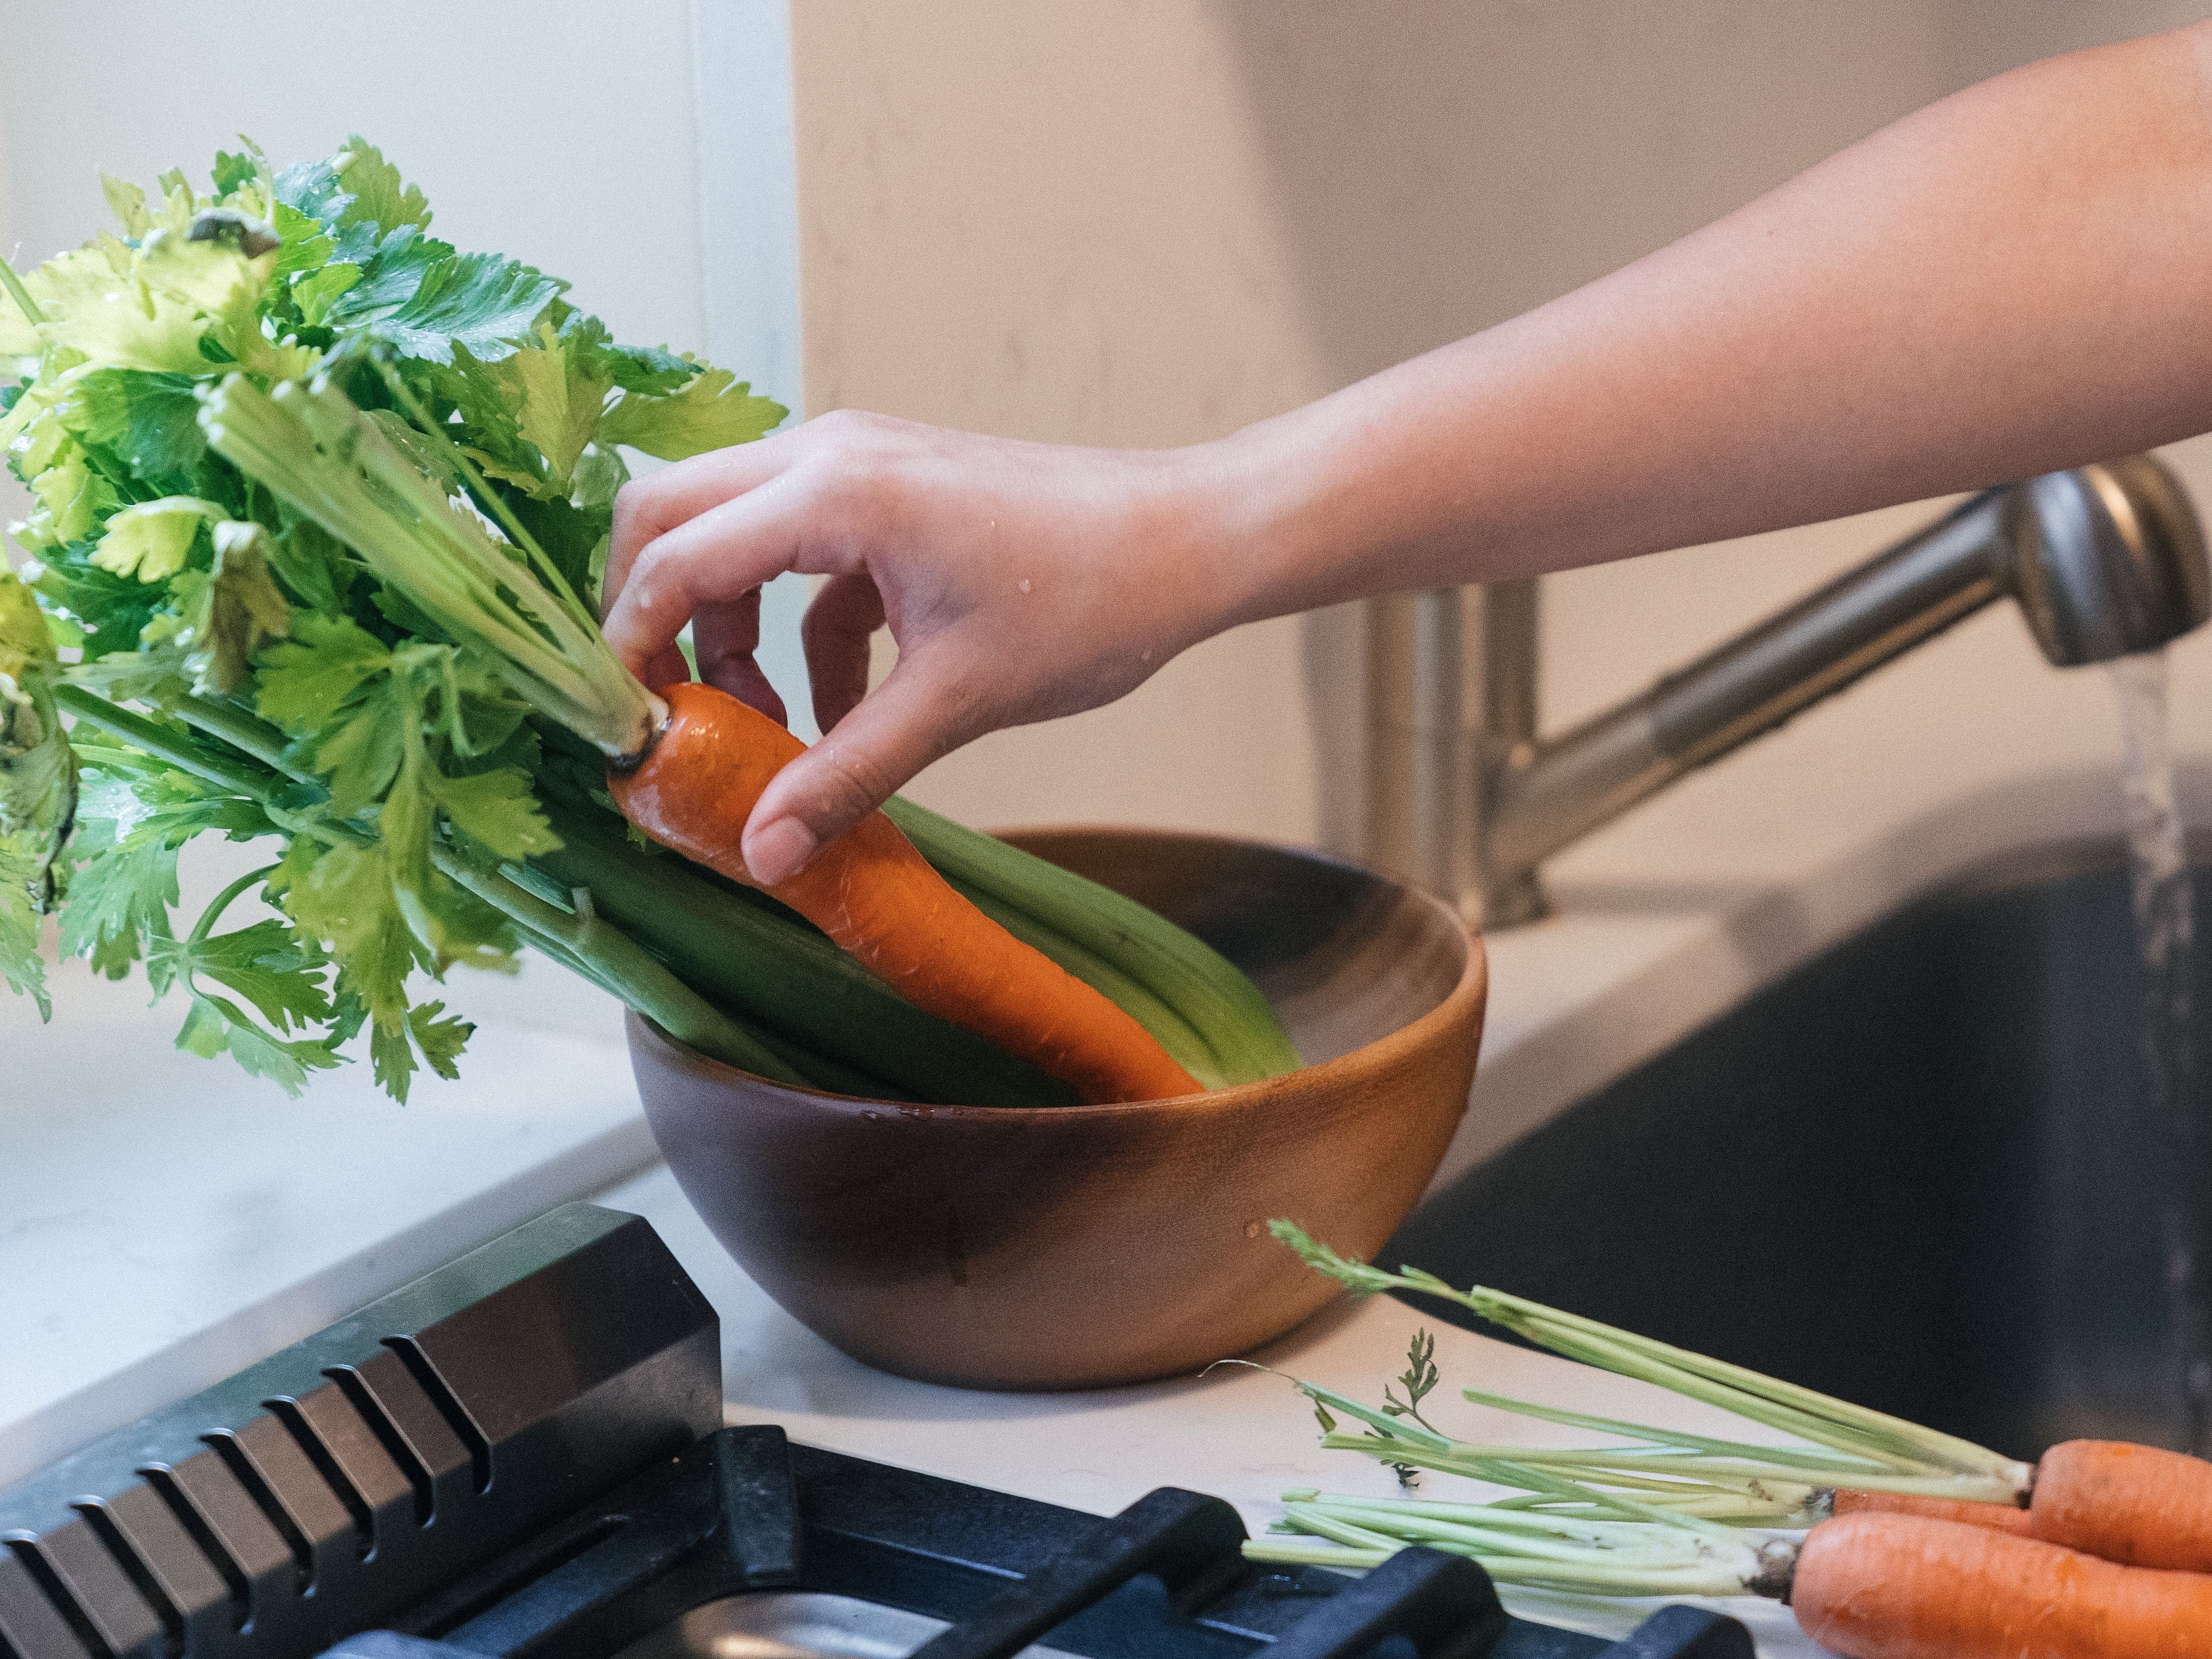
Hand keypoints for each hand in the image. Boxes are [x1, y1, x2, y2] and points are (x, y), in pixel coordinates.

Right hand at [600, 411, 1241, 883]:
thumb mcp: (955, 701)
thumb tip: (761, 854)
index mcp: (833, 490)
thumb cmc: (1090, 603)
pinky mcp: (888, 497)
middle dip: (651, 622)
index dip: (626, 647)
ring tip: (766, 735)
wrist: (1190, 542)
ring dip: (728, 636)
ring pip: (734, 541)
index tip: (624, 733)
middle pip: (672, 520)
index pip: (673, 558)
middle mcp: (826, 455)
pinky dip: (799, 636)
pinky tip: (839, 718)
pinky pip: (802, 563)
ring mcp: (857, 466)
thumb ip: (846, 773)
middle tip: (665, 720)